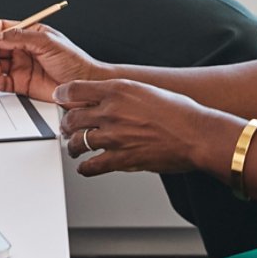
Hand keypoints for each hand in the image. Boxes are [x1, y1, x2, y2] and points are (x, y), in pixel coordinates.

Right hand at [0, 22, 106, 103]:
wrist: (84, 86)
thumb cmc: (74, 61)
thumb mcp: (47, 42)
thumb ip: (20, 37)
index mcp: (30, 33)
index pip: (2, 28)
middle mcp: (23, 49)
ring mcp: (21, 66)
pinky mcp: (21, 84)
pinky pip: (1, 81)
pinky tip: (0, 79)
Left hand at [56, 78, 223, 177]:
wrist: (196, 134)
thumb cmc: (179, 112)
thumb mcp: (146, 90)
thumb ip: (122, 94)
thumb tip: (107, 98)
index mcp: (117, 90)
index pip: (75, 89)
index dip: (62, 96)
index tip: (60, 99)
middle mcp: (112, 111)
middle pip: (72, 117)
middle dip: (66, 124)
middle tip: (66, 127)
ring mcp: (114, 136)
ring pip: (78, 142)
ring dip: (72, 146)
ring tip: (73, 148)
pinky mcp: (121, 158)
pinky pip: (92, 166)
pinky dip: (85, 168)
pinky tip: (85, 167)